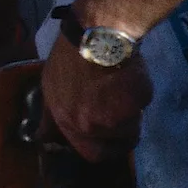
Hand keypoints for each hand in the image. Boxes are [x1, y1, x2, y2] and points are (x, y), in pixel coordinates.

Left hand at [41, 35, 151, 161]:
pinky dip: (140, 92)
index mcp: (67, 121)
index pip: (92, 153)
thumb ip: (54, 115)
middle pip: (118, 143)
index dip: (107, 148)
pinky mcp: (135, 103)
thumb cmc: (70, 57)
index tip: (113, 140)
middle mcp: (89, 125)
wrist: (94, 34)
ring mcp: (113, 116)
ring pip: (133, 124)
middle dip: (126, 133)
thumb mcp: (51, 88)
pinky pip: (144, 104)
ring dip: (132, 110)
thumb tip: (44, 138)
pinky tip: (130, 74)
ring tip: (122, 85)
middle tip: (128, 115)